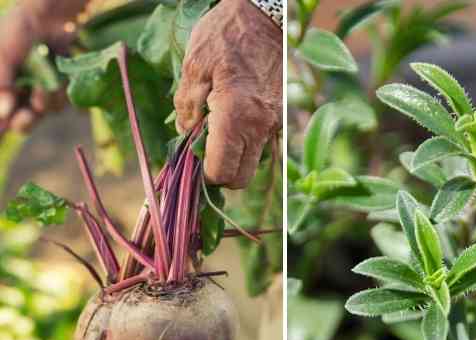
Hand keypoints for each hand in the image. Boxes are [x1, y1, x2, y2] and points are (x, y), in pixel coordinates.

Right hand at [0, 0, 83, 132]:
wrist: (50, 17)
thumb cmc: (19, 30)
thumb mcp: (4, 54)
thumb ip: (1, 82)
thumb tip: (3, 113)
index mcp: (1, 86)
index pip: (0, 115)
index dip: (1, 125)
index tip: (3, 128)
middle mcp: (18, 92)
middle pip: (22, 124)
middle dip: (25, 121)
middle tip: (29, 114)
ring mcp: (40, 91)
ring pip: (44, 112)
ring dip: (46, 102)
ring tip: (44, 86)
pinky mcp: (60, 88)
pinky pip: (63, 103)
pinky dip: (61, 95)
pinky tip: (59, 81)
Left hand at [175, 0, 282, 189]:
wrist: (265, 16)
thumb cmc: (225, 35)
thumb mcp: (193, 66)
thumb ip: (186, 108)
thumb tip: (187, 136)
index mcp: (236, 117)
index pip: (222, 172)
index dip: (203, 174)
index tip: (191, 159)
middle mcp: (260, 127)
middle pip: (241, 178)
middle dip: (219, 173)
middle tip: (201, 151)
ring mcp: (273, 124)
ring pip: (252, 162)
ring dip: (232, 157)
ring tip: (214, 129)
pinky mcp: (279, 118)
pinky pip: (260, 144)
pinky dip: (243, 141)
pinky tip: (230, 117)